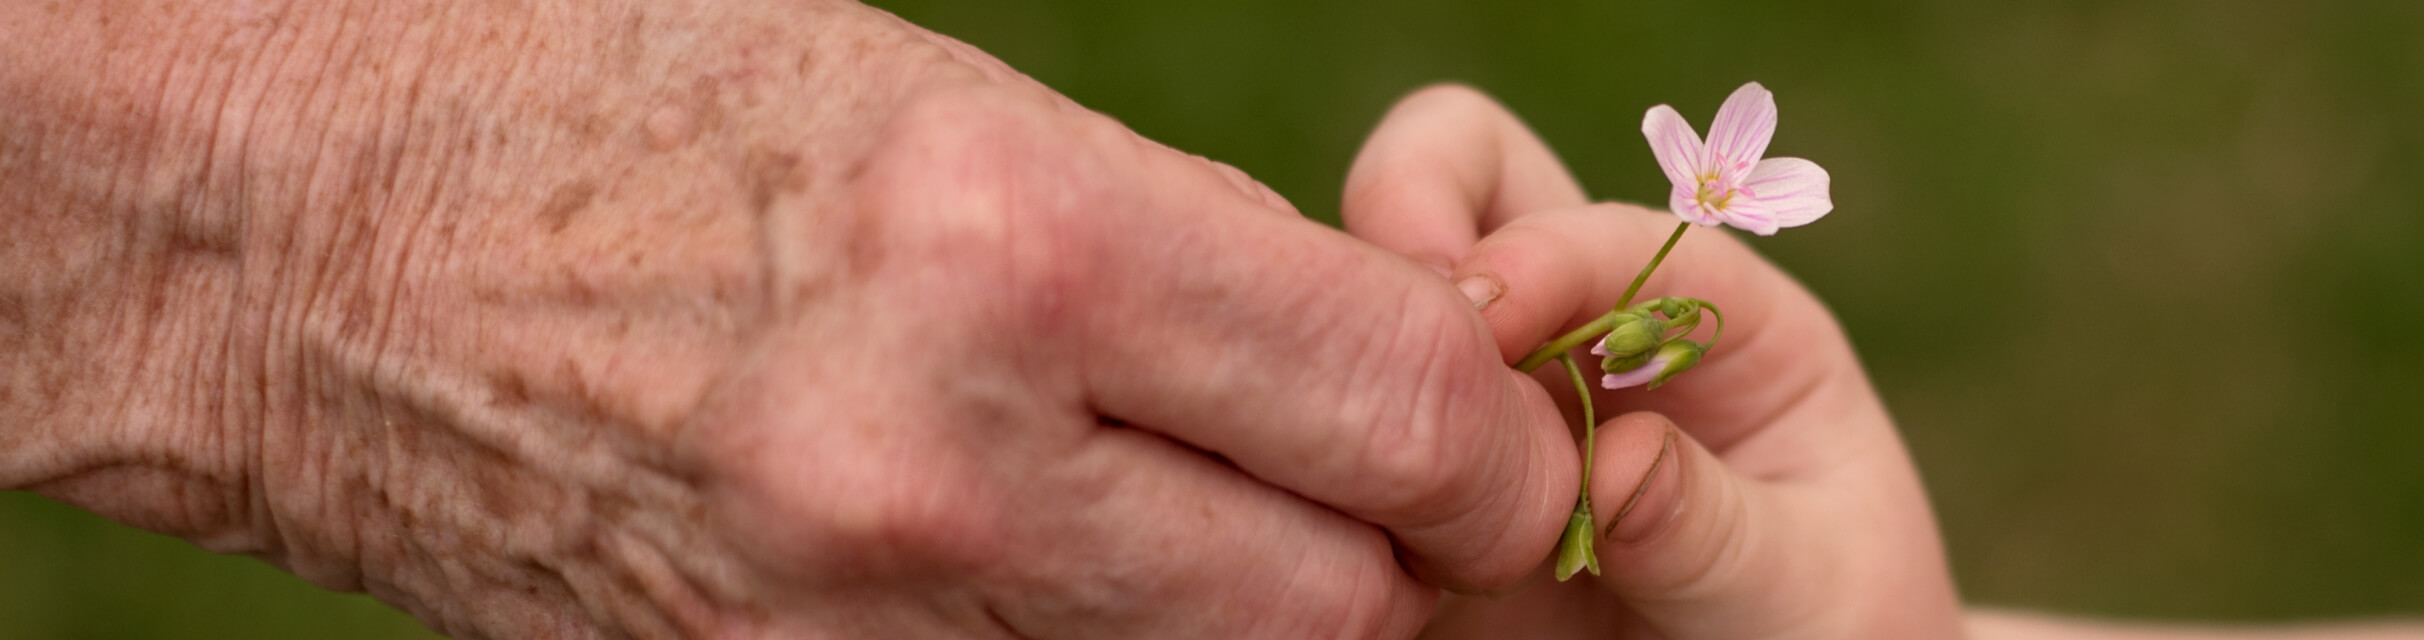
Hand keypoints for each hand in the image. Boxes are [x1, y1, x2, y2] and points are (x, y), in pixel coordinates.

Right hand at [0, 3, 1581, 636]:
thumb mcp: (948, 102)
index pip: (1402, 417)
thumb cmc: (636, 102)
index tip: (1495, 429)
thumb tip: (1392, 361)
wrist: (302, 237)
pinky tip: (1051, 566)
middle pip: (1333, 612)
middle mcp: (946, 462)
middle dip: (1395, 557)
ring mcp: (848, 624)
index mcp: (1020, 244)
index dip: (1497, 441)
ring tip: (1192, 515)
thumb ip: (1192, 258)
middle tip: (1380, 492)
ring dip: (1241, 619)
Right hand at [1342, 85, 1968, 637]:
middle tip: (1377, 324)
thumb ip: (1718, 527)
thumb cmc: (1832, 639)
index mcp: (1710, 318)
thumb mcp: (1810, 586)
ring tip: (1361, 452)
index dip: (1541, 254)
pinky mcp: (1411, 502)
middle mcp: (1583, 335)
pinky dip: (1318, 458)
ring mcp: (1485, 411)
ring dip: (1353, 345)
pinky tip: (1335, 524)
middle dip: (1408, 218)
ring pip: (1370, 302)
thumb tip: (1616, 468)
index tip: (1482, 313)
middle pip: (1466, 185)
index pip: (1608, 229)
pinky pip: (1332, 441)